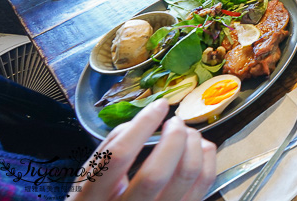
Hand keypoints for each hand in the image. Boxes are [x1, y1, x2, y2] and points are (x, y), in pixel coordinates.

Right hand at [70, 99, 215, 200]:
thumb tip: (146, 120)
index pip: (118, 157)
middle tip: (175, 122)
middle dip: (172, 138)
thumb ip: (111, 145)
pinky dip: (206, 155)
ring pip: (186, 175)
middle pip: (156, 174)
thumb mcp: (91, 174)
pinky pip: (205, 180)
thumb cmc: (100, 193)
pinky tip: (197, 146)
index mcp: (93, 197)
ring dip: (193, 143)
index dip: (142, 126)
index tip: (159, 105)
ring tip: (186, 133)